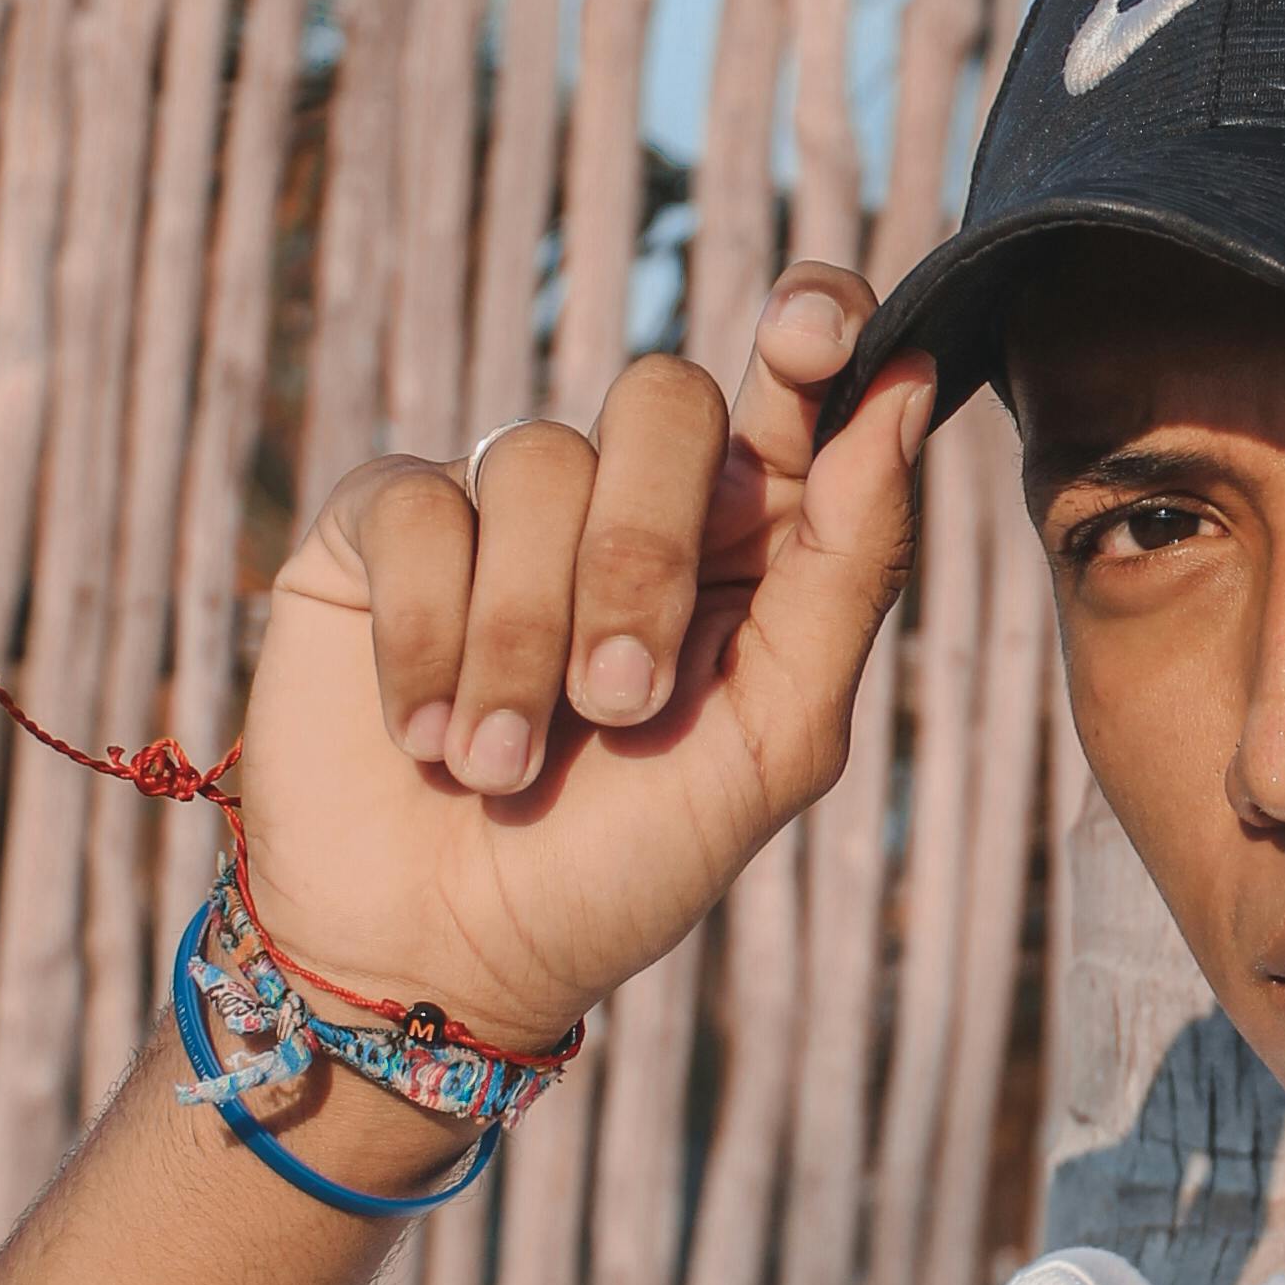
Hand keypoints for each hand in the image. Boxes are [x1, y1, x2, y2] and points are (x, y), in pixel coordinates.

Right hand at [234, 267, 931, 1055]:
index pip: (797, 378)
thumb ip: (848, 568)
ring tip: (501, 767)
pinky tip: (426, 734)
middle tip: (617, 705)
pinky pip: (418, 508)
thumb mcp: (774, 741)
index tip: (813, 334)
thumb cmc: (625, 863)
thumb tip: (902, 391)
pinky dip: (429, 638)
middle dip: (643, 559)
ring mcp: (503, 503)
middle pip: (663, 402)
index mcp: (750, 538)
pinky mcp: (382, 526)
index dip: (813, 325)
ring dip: (524, 642)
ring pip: (536, 463)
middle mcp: (629, 499)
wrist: (440, 959)